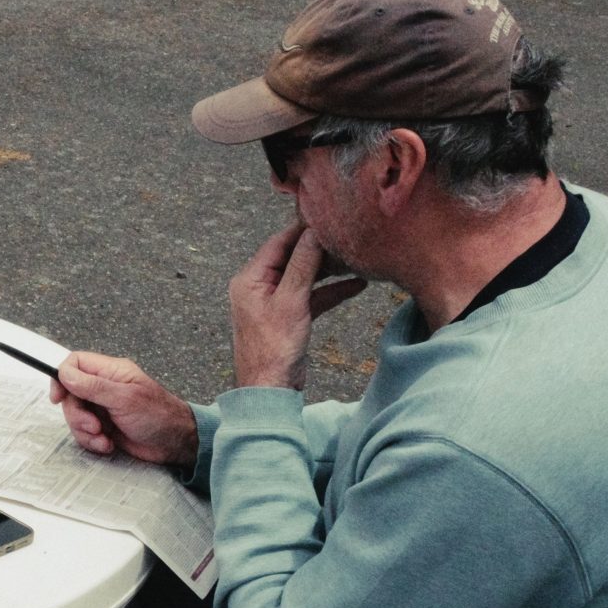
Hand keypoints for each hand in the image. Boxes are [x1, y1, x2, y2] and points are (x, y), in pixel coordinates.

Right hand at [52, 352, 200, 469]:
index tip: (58, 398)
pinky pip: (84, 432)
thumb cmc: (159, 416)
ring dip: (85, 431)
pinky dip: (92, 441)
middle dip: (77, 414)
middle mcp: (104, 387)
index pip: (75, 364)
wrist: (175, 444)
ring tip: (104, 437)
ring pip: (75, 416)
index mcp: (111, 371)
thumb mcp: (124, 398)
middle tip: (93, 425)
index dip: (61, 378)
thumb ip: (93, 386)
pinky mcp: (104, 427)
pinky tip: (108, 444)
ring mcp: (103, 407)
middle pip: (70, 394)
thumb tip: (65, 374)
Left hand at [228, 224, 368, 391]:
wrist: (270, 391)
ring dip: (329, 270)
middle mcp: (258, 286)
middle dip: (321, 249)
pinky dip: (331, 291)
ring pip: (305, 276)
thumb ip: (303, 264)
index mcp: (250, 278)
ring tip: (356, 258)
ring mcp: (274, 301)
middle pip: (293, 257)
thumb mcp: (291, 301)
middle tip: (348, 237)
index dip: (303, 229)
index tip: (327, 216)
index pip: (279, 243)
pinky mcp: (288, 316)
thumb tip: (314, 232)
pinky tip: (357, 285)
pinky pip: (311, 296)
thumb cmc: (273, 348)